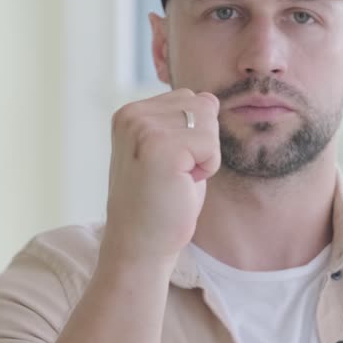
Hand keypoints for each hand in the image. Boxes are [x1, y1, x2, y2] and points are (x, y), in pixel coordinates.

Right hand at [103, 88, 220, 265]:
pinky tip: (181, 184)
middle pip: (203, 106)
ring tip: (177, 178)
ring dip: (205, 156)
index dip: (193, 136)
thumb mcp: (170, 150)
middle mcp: (132, 115)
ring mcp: (143, 129)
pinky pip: (211, 145)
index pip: (190, 99)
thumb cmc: (161, 202)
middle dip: (202, 143)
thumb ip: (184, 120)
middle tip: (175, 174)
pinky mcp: (160, 147)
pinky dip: (207, 169)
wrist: (140, 245)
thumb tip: (209, 97)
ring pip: (209, 122)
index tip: (169, 164)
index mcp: (130, 112)